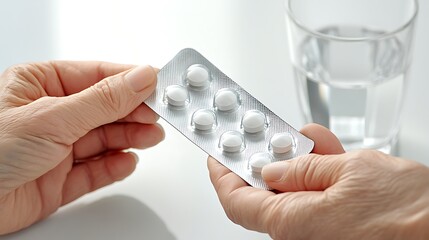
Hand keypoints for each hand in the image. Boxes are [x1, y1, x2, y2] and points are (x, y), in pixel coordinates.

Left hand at [0, 62, 163, 233]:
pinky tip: (127, 160)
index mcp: (41, 85)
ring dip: (129, 138)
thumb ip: (103, 100)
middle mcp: (52, 115)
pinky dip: (114, 166)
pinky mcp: (59, 180)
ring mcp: (57, 148)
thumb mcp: (52, 117)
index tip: (160, 84)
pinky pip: (95, 170)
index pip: (98, 76)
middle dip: (133, 112)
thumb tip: (140, 78)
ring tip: (150, 137)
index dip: (131, 80)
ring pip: (104, 139)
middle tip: (159, 114)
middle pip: (105, 109)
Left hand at [208, 124, 428, 239]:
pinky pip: (313, 196)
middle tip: (273, 134)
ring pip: (291, 190)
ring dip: (296, 161)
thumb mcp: (350, 172)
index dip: (222, 174)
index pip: (237, 200)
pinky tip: (326, 152)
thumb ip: (304, 170)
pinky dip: (316, 172)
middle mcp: (301, 233)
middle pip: (263, 192)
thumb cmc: (408, 213)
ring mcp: (318, 230)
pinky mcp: (335, 225)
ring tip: (308, 139)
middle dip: (268, 157)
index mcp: (293, 223)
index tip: (218, 151)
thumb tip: (272, 169)